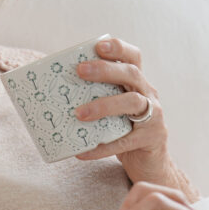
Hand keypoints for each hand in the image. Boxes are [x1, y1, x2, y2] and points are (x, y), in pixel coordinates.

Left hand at [74, 37, 198, 199]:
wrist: (150, 164)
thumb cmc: (125, 132)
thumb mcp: (114, 111)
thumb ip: (96, 98)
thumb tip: (53, 91)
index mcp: (138, 84)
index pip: (133, 58)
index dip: (118, 48)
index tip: (98, 45)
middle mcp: (150, 95)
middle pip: (132, 74)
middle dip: (105, 70)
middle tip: (80, 71)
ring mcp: (154, 117)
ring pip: (133, 102)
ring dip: (104, 105)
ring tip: (78, 114)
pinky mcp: (151, 139)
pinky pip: (125, 141)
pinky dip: (103, 147)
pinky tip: (83, 152)